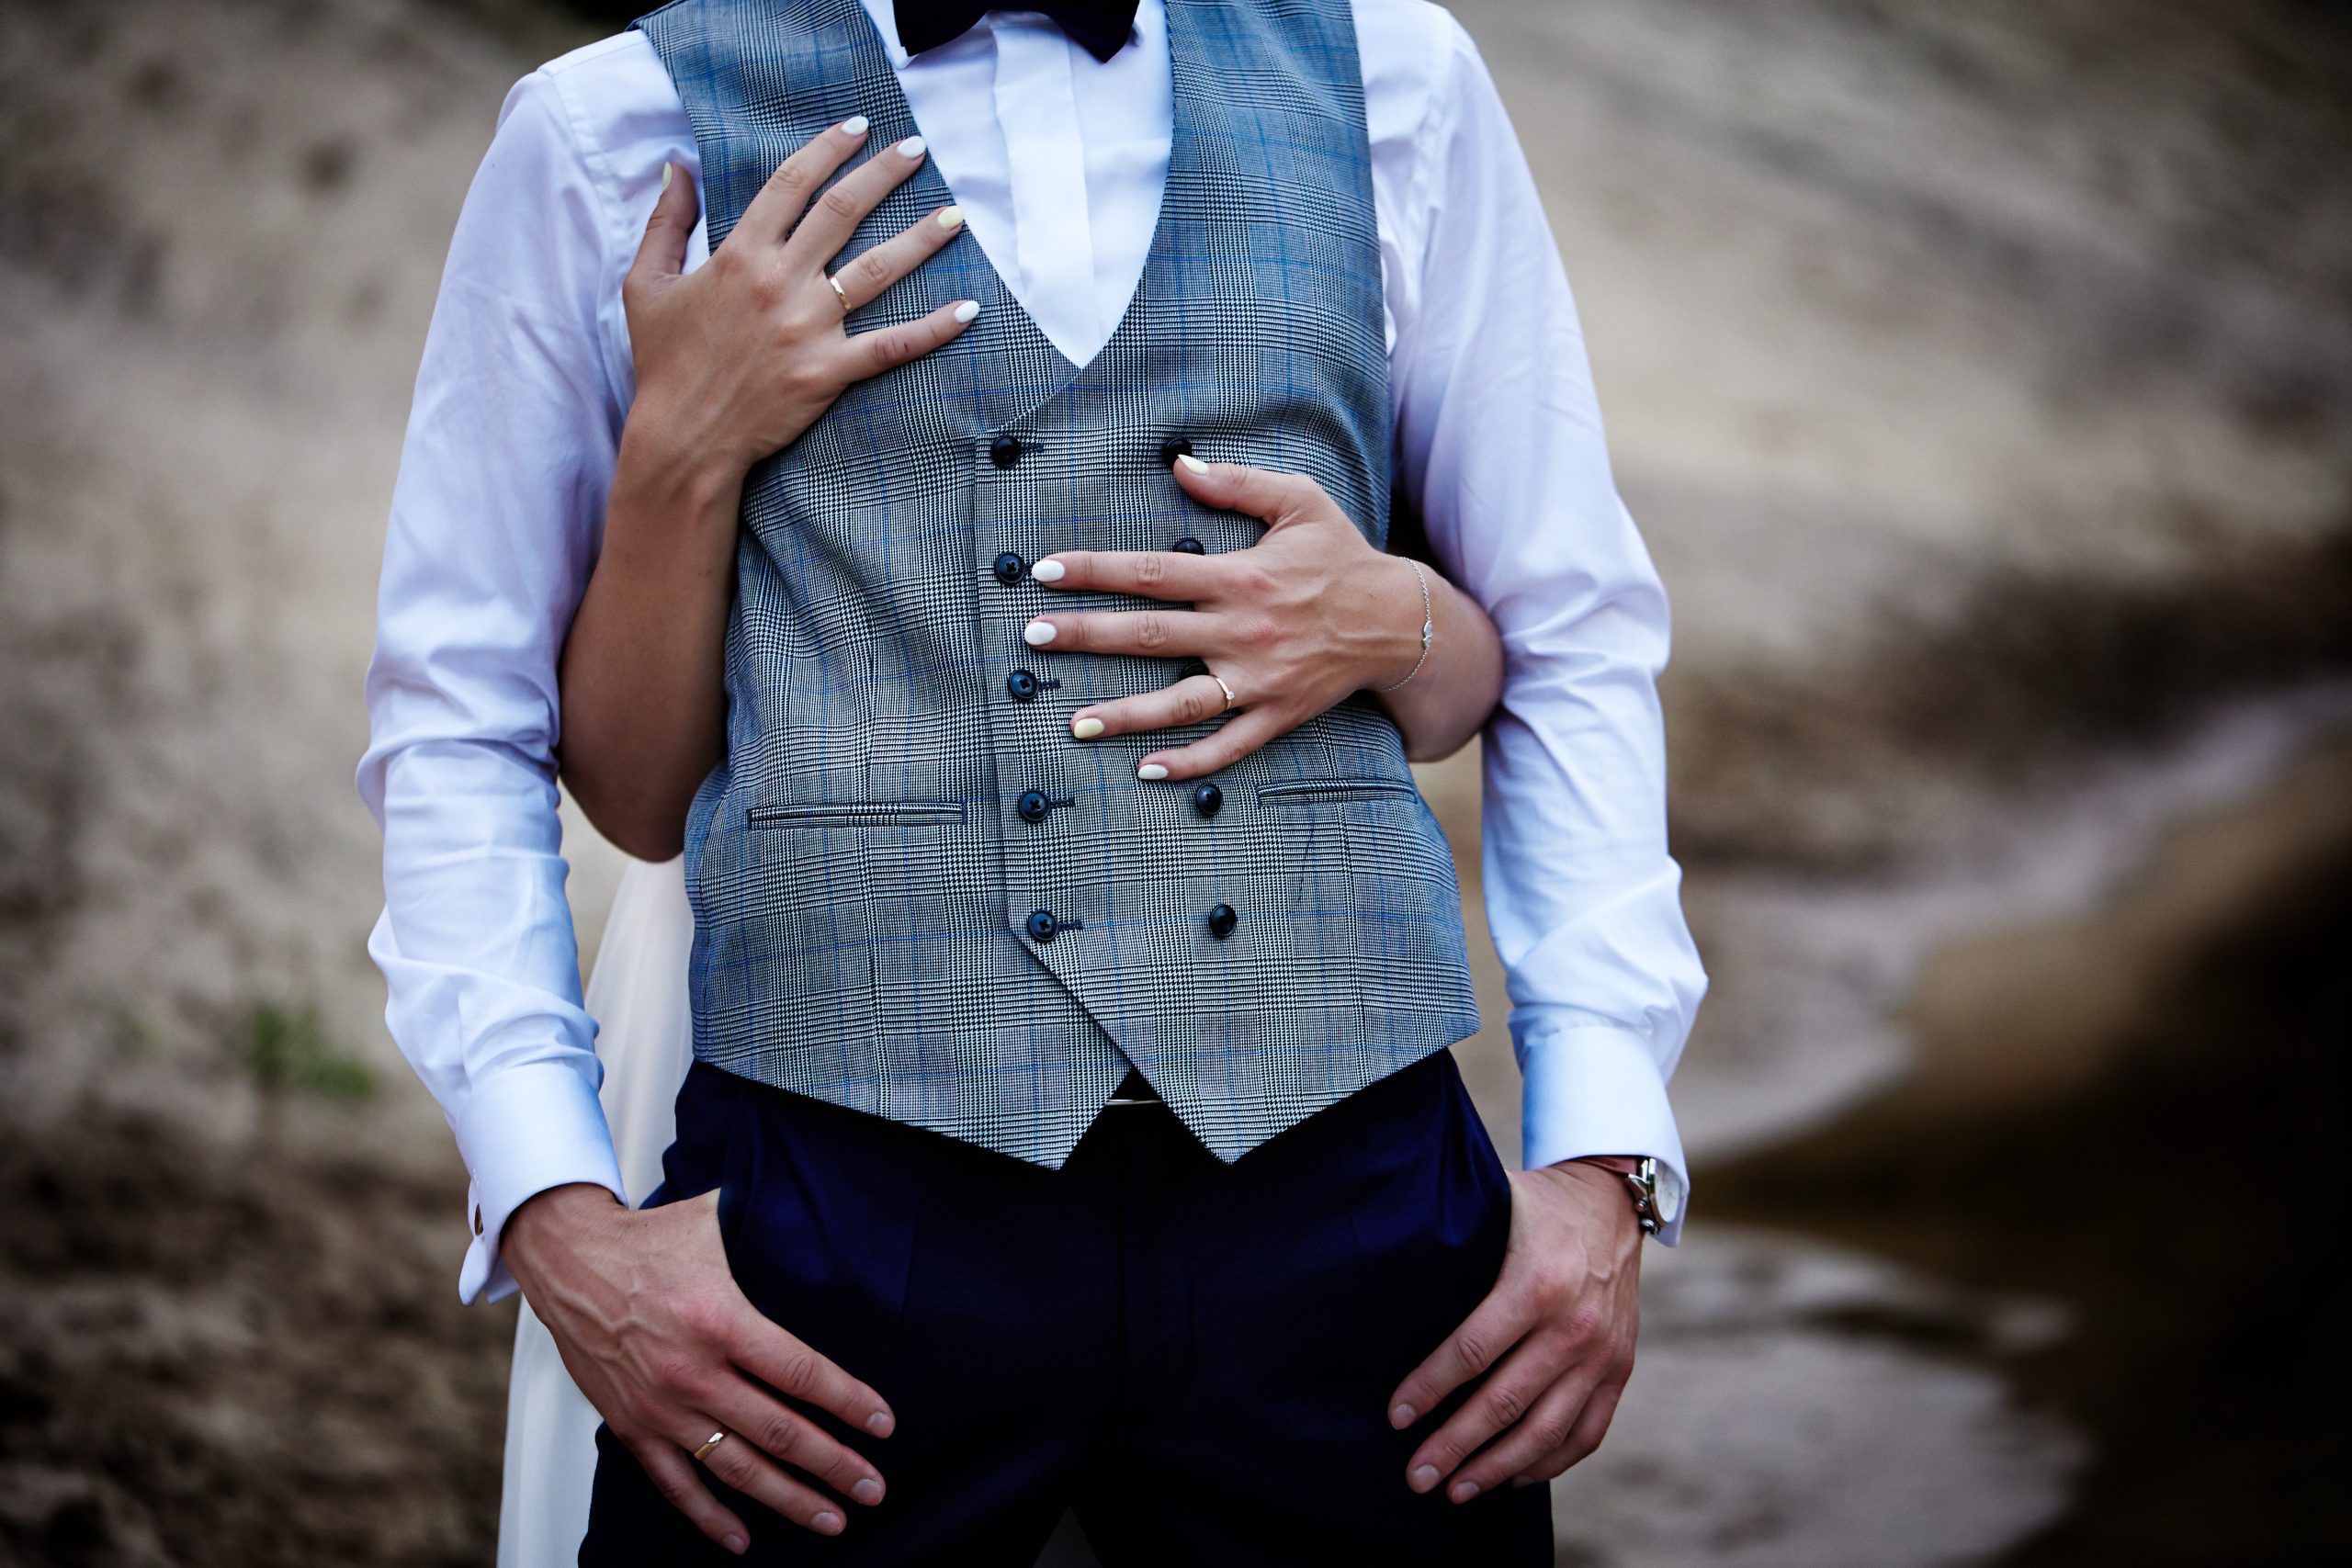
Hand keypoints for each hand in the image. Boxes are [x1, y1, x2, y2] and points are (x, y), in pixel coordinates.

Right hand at [502, 1183, 895, 1551]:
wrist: (566, 1259)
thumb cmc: (644, 1240)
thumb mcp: (714, 1222)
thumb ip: (767, 1225)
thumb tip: (815, 1213)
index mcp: (721, 1320)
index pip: (801, 1373)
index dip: (848, 1402)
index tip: (883, 1424)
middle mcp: (694, 1372)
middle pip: (779, 1431)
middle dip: (834, 1464)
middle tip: (872, 1487)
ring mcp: (662, 1407)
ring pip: (737, 1468)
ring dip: (789, 1499)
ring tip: (832, 1518)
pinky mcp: (631, 1426)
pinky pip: (676, 1484)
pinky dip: (710, 1516)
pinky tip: (743, 1538)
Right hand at [624, 119, 976, 474]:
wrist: (683, 435)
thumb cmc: (664, 362)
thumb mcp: (646, 283)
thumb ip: (665, 221)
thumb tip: (676, 165)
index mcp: (739, 254)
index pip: (791, 184)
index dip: (827, 148)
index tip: (858, 126)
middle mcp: (780, 282)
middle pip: (843, 211)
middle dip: (884, 173)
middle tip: (918, 148)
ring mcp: (809, 327)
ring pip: (878, 269)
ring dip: (921, 238)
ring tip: (955, 215)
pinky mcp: (829, 371)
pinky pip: (893, 345)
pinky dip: (933, 329)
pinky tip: (968, 310)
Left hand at [1019, 458, 1428, 779]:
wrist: (1400, 620)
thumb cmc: (1341, 555)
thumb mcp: (1299, 501)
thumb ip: (1236, 483)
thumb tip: (1179, 463)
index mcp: (1239, 577)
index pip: (1151, 573)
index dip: (1094, 571)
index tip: (1045, 572)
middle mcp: (1242, 631)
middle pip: (1150, 636)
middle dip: (1087, 636)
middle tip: (1033, 637)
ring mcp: (1259, 679)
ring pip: (1181, 703)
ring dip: (1125, 714)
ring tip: (1074, 724)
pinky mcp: (1278, 715)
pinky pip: (1228, 746)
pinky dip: (1189, 762)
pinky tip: (1146, 771)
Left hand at [1386, 1161, 1641, 1501]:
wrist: (1612, 1201)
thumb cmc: (1537, 1207)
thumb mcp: (1494, 1206)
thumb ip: (1449, 1237)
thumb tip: (1382, 1272)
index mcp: (1535, 1283)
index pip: (1471, 1351)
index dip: (1429, 1389)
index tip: (1396, 1417)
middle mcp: (1574, 1324)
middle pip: (1505, 1403)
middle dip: (1455, 1446)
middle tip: (1417, 1475)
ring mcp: (1603, 1353)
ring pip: (1546, 1430)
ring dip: (1497, 1468)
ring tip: (1456, 1489)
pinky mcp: (1620, 1369)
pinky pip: (1586, 1433)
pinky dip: (1549, 1463)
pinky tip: (1513, 1478)